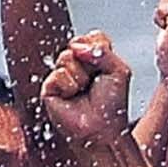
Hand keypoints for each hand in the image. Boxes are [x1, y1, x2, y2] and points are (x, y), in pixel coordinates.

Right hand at [38, 31, 134, 147]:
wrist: (101, 129)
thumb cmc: (111, 105)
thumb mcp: (119, 71)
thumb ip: (103, 50)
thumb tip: (77, 47)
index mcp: (93, 59)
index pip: (92, 36)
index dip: (99, 48)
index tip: (105, 68)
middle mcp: (76, 65)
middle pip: (77, 43)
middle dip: (90, 63)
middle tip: (94, 82)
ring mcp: (61, 75)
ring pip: (66, 57)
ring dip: (80, 76)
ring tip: (83, 91)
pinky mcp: (48, 87)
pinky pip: (58, 74)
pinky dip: (69, 87)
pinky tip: (71, 98)